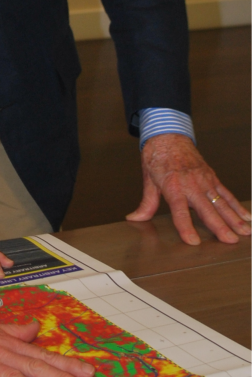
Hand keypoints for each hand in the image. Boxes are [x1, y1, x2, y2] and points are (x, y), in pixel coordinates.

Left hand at [126, 133, 251, 244]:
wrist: (168, 135)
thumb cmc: (157, 156)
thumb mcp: (148, 180)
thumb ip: (147, 203)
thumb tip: (135, 218)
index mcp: (173, 186)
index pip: (179, 210)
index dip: (186, 226)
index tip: (193, 241)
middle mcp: (191, 184)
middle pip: (206, 208)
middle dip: (219, 226)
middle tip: (229, 240)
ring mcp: (204, 180)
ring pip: (221, 202)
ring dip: (234, 218)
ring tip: (244, 232)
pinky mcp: (212, 177)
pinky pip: (226, 193)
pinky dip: (237, 205)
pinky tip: (246, 217)